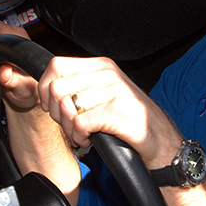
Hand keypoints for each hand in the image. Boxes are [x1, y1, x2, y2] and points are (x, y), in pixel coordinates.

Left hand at [38, 56, 182, 168]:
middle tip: (69, 125)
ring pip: (66, 108)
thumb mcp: (105, 92)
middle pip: (56, 88)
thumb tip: (47, 87)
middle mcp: (108, 74)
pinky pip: (79, 124)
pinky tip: (89, 140)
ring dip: (68, 129)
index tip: (50, 105)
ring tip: (82, 134)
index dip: (44, 87)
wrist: (161, 139)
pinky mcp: (116, 112)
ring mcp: (114, 92)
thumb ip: (80, 85)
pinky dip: (79, 137)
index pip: (56, 65)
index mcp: (103, 66)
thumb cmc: (130, 118)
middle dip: (55, 113)